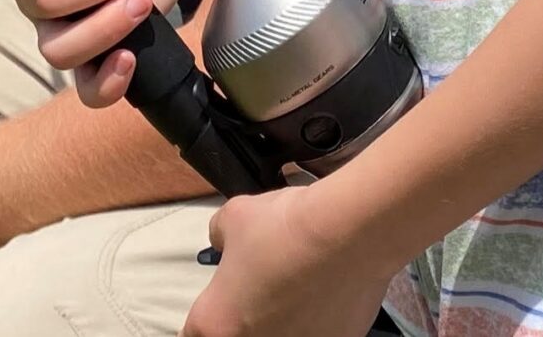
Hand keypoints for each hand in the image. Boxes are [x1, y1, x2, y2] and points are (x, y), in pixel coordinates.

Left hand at [185, 185, 395, 336]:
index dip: (211, 316)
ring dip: (285, 321)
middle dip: (247, 319)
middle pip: (240, 336)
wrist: (348, 230)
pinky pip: (318, 333)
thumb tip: (224, 242)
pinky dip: (320, 319)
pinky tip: (329, 291)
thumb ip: (220, 237)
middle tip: (262, 292)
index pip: (194, 334)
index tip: (224, 302)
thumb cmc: (285, 226)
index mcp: (216, 324)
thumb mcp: (234, 217)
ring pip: (283, 336)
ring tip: (301, 289)